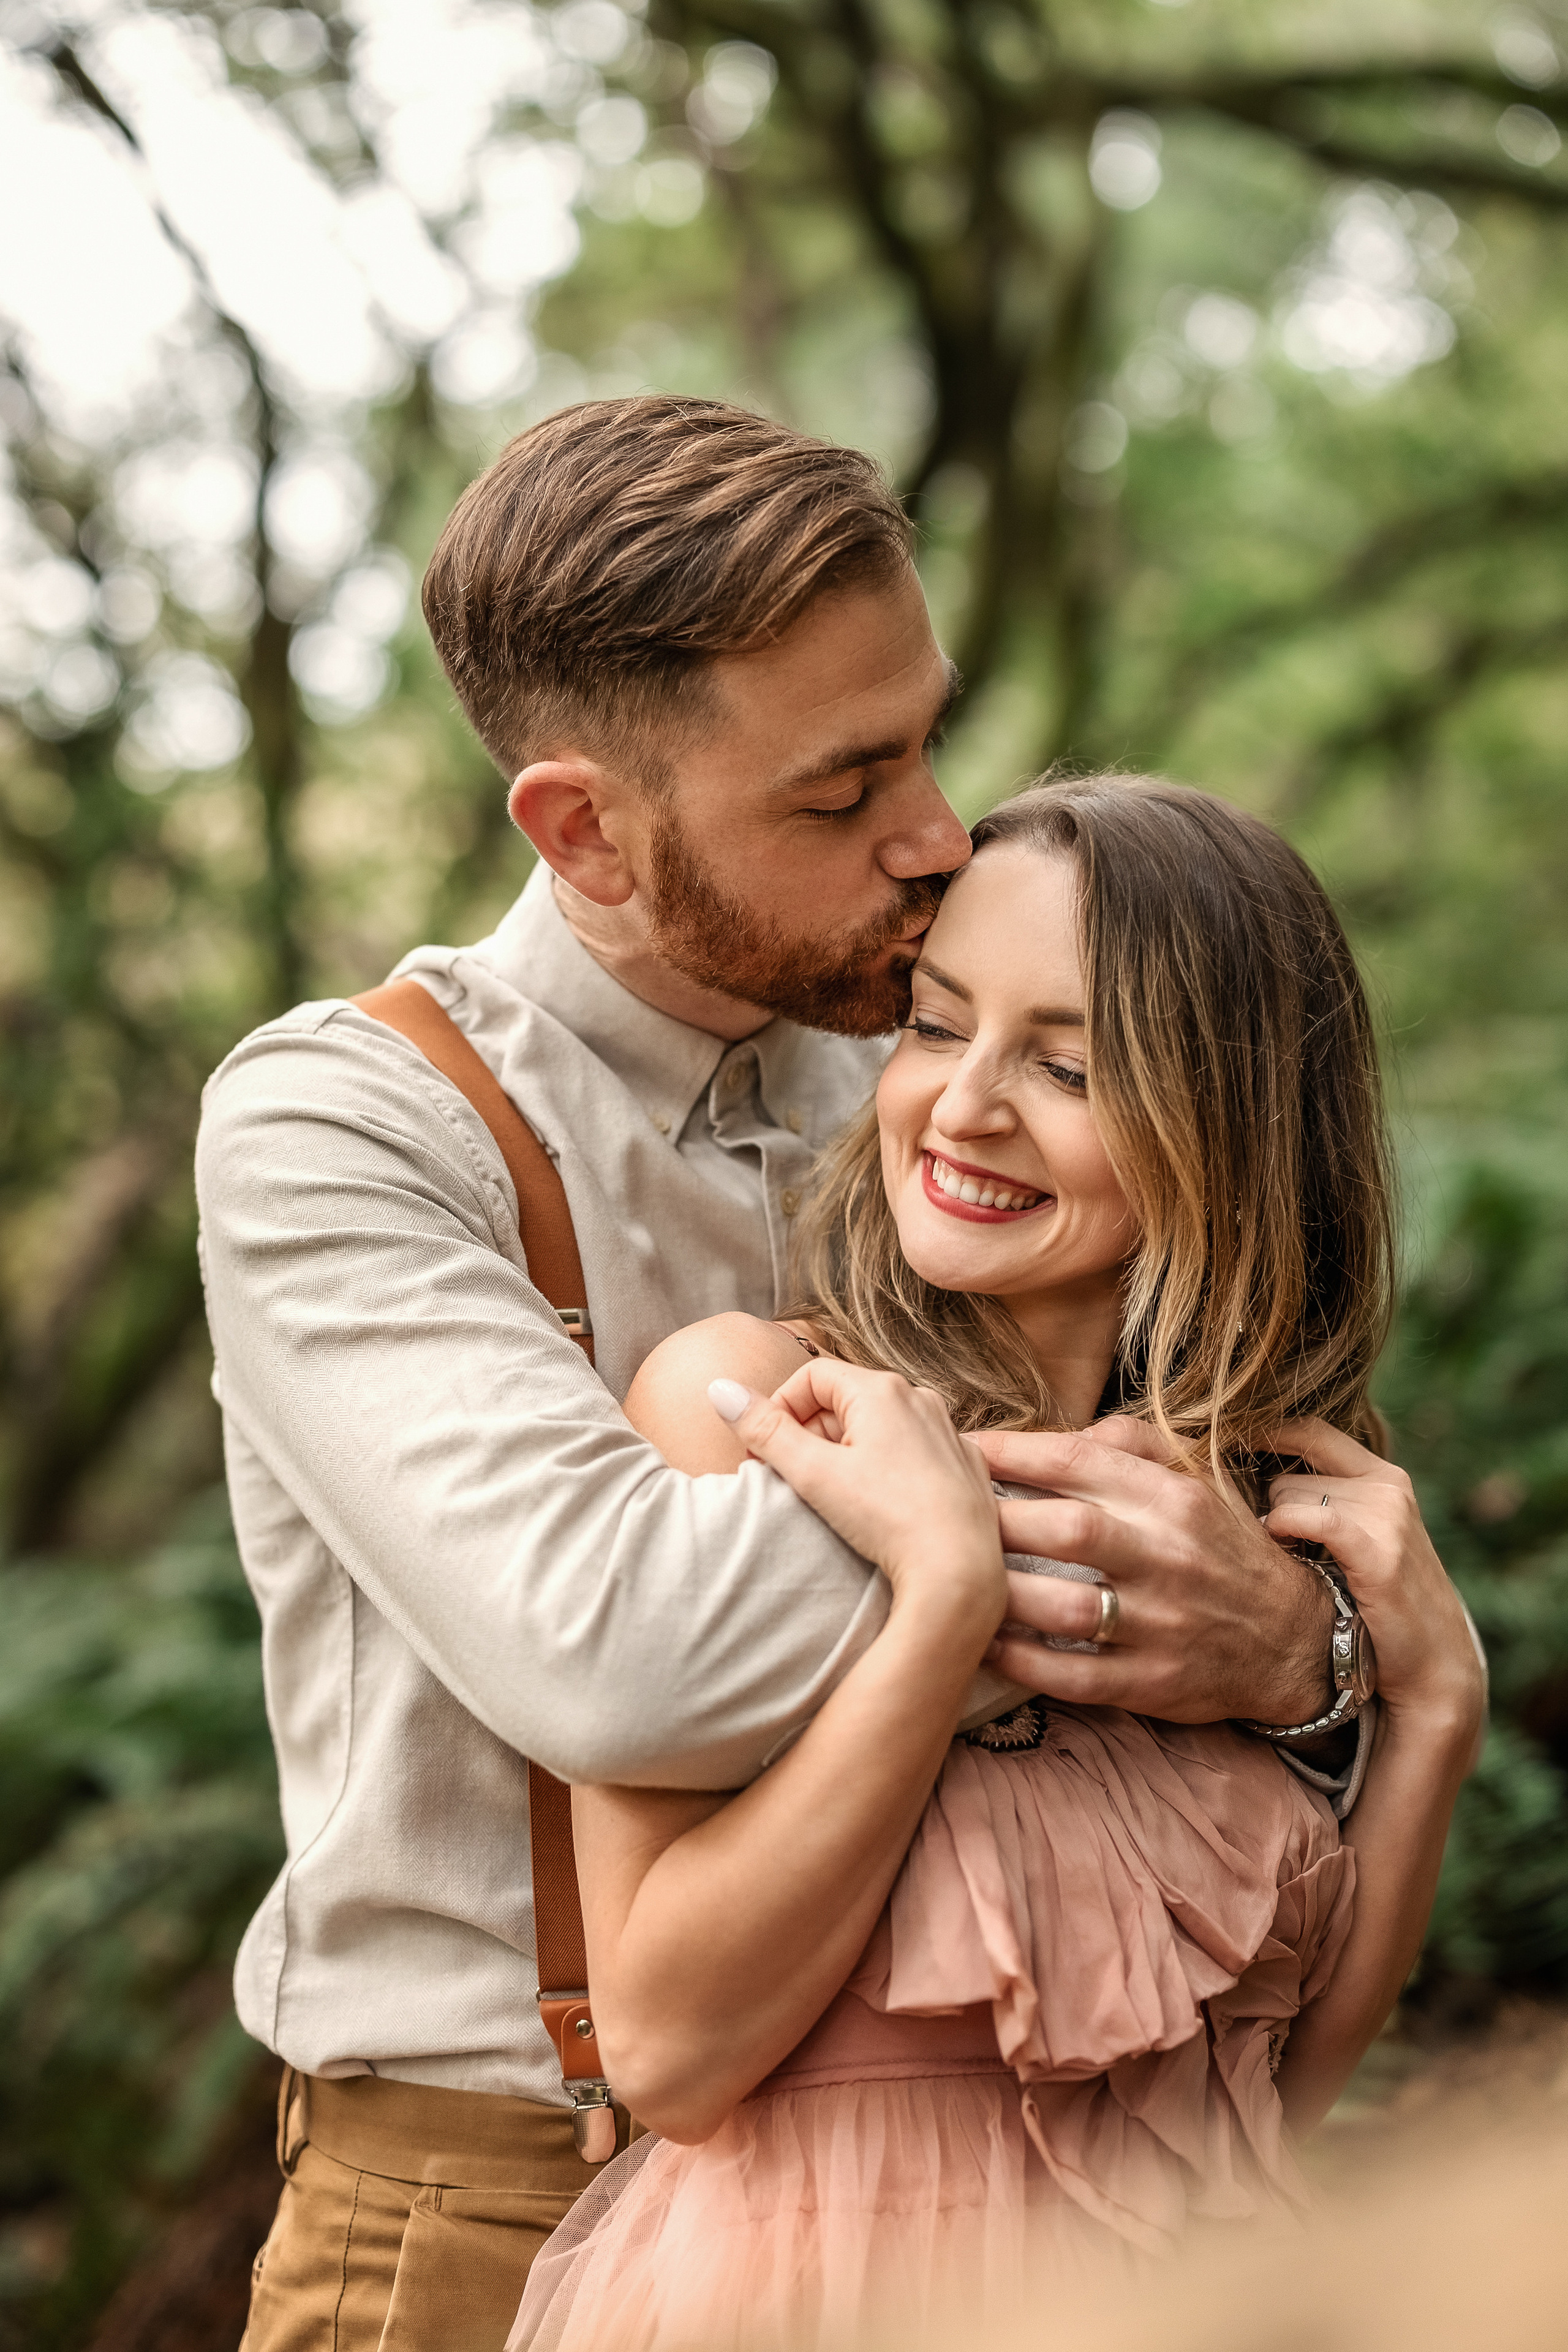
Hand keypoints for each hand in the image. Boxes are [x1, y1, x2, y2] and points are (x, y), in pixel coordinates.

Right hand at [709, 1360, 1004, 1626]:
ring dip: (847, 1454)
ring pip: (879, 1429)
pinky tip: (880, 1510)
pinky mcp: (964, 1467)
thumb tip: (720, 1390)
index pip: (811, 1377)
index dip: (779, 1410)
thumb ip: (764, 1430)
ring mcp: (948, 1433)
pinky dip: (887, 1471)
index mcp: (882, 1391)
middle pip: (845, 1402)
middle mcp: (920, 1400)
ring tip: (836, 1501)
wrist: (959, 1573)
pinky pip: (913, 1455)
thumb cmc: (887, 1519)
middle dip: (811, 1436)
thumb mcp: (813, 1474)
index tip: (765, 1454)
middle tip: (793, 1482)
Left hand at [971, 1419, 1336, 1724]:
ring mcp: (1162, 1624)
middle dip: (994, 1520)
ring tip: (947, 1579)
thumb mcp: (1194, 1480)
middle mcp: (1169, 1556)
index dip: (1009, 1453)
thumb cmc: (1221, 1549)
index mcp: (1174, 1499)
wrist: (1292, 1640)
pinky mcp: (1153, 1682)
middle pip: (1066, 1530)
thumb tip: (1064, 1434)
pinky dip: (1021, 1661)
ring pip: (1065, 1605)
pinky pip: (1074, 1675)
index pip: (1078, 1463)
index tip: (958, 1447)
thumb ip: (1131, 1445)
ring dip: (999, 1593)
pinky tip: (981, 1643)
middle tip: (938, 1513)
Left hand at [1264, 1418, 1486, 1744]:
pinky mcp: (1379, 1550)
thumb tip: (1247, 1479)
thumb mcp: (1357, 1539)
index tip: (1216, 1446)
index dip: (1261, 1433)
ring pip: (1286, 1496)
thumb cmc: (1378, 1604)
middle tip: (1265, 1547)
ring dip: (1271, 1528)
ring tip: (1289, 1568)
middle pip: (1287, 1470)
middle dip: (1263, 1505)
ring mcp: (1386, 1515)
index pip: (1309, 1429)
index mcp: (1383, 1476)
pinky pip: (1307, 1517)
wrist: (1434, 1665)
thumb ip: (1319, 1502)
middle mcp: (1387, 1485)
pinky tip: (1279, 1548)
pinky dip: (1283, 1527)